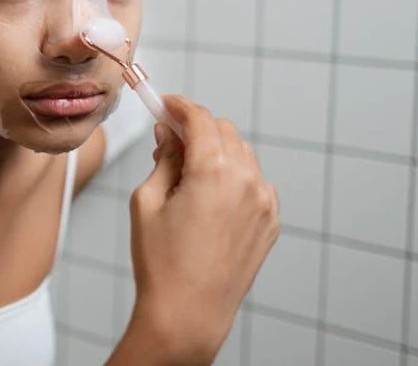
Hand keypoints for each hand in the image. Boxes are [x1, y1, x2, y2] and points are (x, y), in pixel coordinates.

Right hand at [127, 95, 279, 363]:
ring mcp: (264, 202)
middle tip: (170, 138)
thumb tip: (169, 134)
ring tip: (188, 173)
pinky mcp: (270, 221)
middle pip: (223, 131)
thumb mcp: (147, 201)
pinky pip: (254, 182)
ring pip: (242, 154)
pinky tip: (210, 196)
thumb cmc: (162, 263)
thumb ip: (163, 158)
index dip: (179, 106)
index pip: (199, 118)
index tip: (165, 104)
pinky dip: (234, 176)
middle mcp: (246, 180)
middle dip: (197, 128)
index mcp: (213, 171)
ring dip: (217, 151)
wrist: (189, 313)